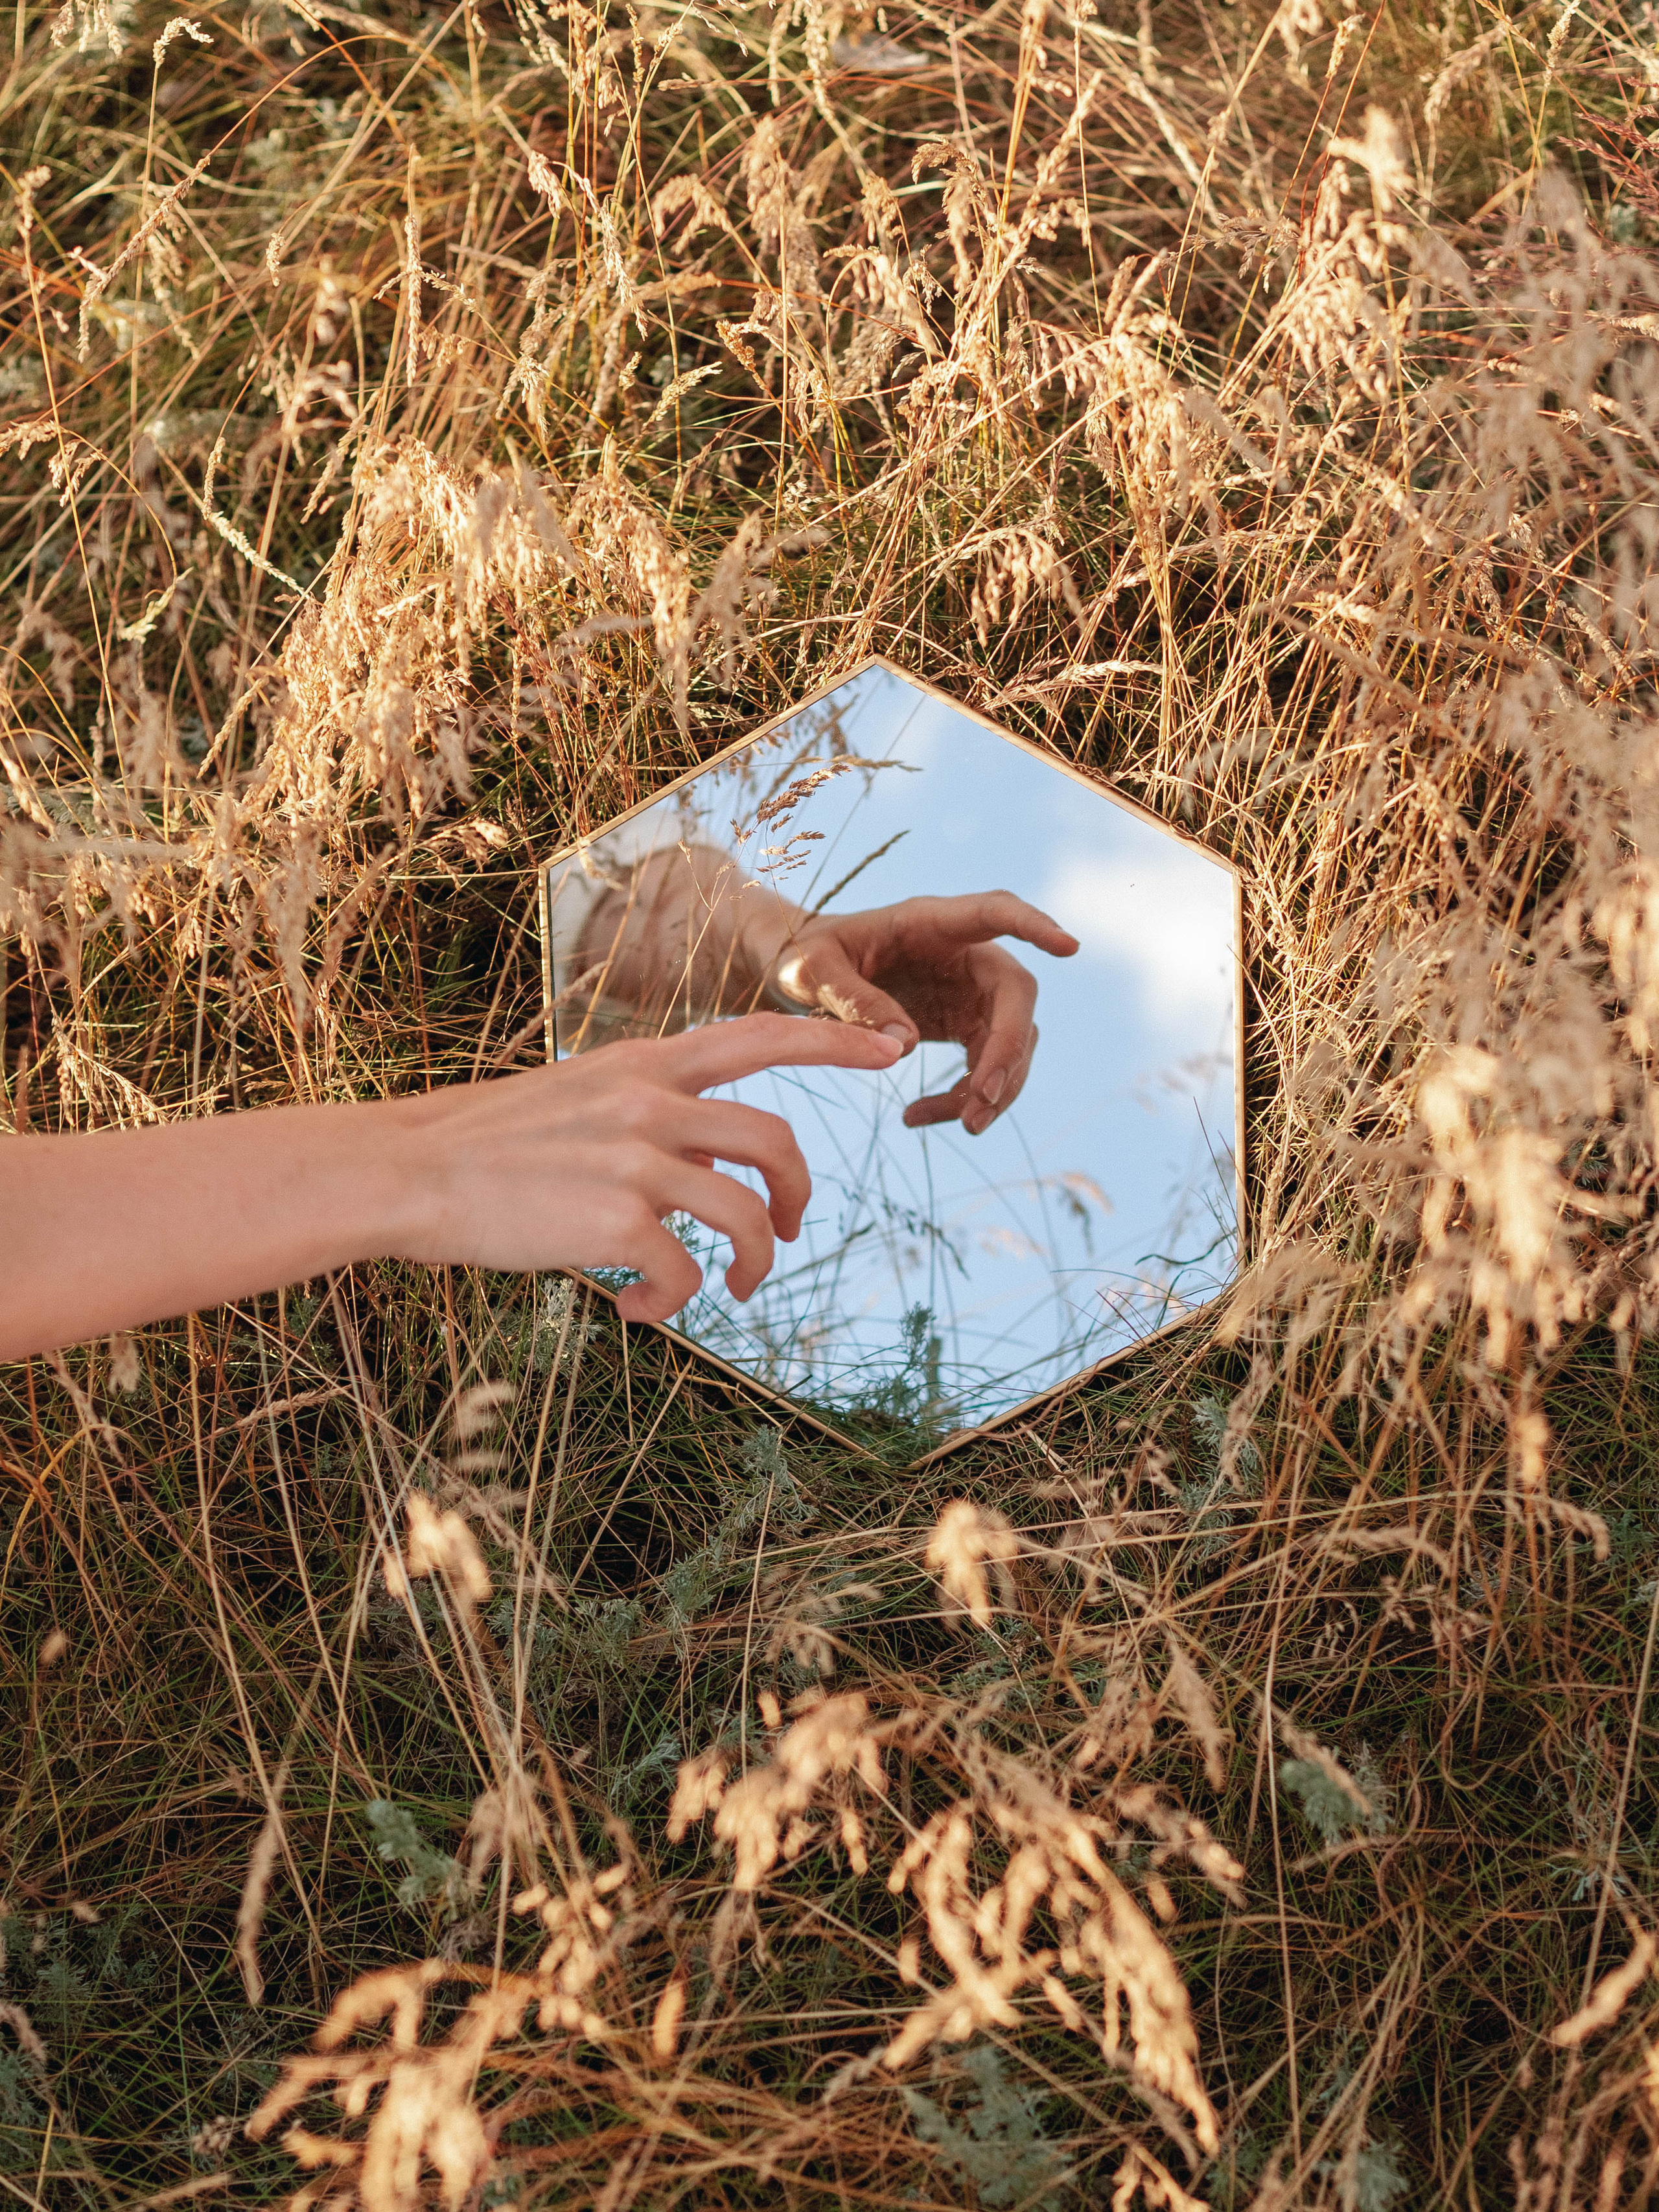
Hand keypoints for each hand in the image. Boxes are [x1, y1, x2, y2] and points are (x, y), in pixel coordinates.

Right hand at [389, 1012, 902, 1321]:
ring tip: (731, 1290)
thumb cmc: (485, 1145)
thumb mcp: (577, 1099)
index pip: (756, 1035)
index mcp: (640, 1065)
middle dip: (800, 1194)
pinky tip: (634, 1311)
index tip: (890, 1050)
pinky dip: (671, 1303)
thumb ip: (646, 1115)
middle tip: (788, 1233)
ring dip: (755, 1261)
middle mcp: (647, 1103)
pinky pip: (681, 1273)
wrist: (407, 1172)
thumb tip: (702, 1160)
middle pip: (775, 1138)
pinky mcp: (615, 1222)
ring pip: (746, 1215)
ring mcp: (634, 1161)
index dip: (832, 1043)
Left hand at [763, 893, 1078, 1134]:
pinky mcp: (961, 1025)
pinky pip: (983, 1066)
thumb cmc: (800, 958)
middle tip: (980, 1104)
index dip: (1034, 927)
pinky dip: (964, 1098)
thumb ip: (853, 1001)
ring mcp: (967, 991)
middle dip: (1007, 1052)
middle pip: (1014, 998)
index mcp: (930, 922)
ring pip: (1010, 1041)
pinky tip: (918, 1117)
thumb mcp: (809, 973)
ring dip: (994, 1087)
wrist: (795, 977)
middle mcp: (962, 953)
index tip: (1069, 947)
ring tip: (959, 1126)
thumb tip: (905, 1047)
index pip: (995, 912)